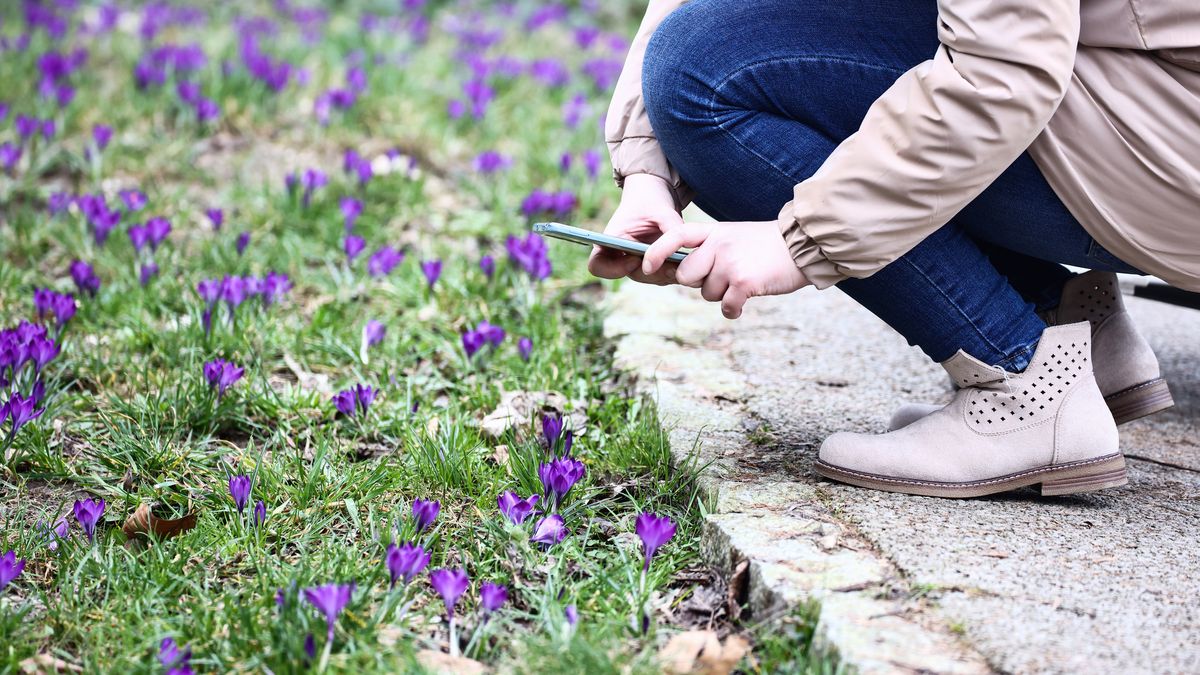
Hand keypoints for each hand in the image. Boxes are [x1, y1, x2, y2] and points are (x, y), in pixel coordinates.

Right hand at [588, 174, 683, 284]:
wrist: (657, 193)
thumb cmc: (650, 198)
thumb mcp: (661, 210)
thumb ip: (672, 229)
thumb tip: (683, 251)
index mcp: (612, 239)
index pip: (598, 265)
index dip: (613, 269)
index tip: (635, 259)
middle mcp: (621, 254)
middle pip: (630, 275)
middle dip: (652, 273)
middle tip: (672, 264)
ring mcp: (637, 261)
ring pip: (649, 278)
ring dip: (666, 273)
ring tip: (683, 261)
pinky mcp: (653, 263)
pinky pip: (661, 275)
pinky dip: (673, 271)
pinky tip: (686, 261)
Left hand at [643, 220, 809, 318]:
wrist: (805, 245)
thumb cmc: (769, 245)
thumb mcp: (735, 236)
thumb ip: (711, 249)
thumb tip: (686, 274)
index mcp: (715, 232)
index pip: (676, 236)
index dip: (657, 251)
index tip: (645, 265)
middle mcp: (719, 245)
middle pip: (686, 275)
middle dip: (699, 283)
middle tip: (724, 277)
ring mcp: (731, 264)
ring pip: (707, 294)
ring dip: (723, 295)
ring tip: (744, 281)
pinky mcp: (744, 283)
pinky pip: (726, 307)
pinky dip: (735, 309)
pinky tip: (747, 299)